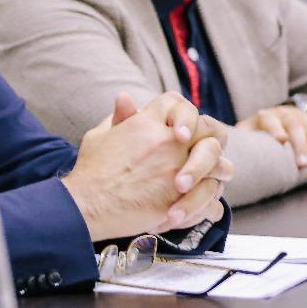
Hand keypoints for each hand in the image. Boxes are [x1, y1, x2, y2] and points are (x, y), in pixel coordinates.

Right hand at [63, 92, 225, 240]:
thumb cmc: (90, 171)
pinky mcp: (179, 196)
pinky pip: (211, 198)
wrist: (87, 204)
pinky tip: (204, 209)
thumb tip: (126, 98)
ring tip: (212, 183)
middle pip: (208, 128)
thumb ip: (119, 117)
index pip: (176, 103)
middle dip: (211, 142)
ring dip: (218, 174)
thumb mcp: (99, 135)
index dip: (184, 114)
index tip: (181, 130)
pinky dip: (211, 205)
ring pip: (219, 164)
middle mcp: (166, 140)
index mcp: (145, 122)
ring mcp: (175, 167)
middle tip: (208, 156)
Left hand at [237, 105, 306, 176]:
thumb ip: (241, 141)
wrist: (282, 114)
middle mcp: (283, 116)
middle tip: (300, 163)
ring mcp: (298, 122)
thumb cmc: (258, 129)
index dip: (275, 128)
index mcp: (263, 117)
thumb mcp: (248, 130)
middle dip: (298, 144)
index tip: (281, 140)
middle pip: (293, 126)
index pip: (269, 120)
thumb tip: (224, 161)